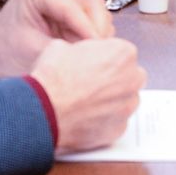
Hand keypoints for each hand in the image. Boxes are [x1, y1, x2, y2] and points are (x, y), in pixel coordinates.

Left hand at [0, 0, 114, 76]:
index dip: (88, 29)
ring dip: (99, 34)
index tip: (97, 49)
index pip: (71, 6)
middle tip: (99, 57)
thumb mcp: (30, 53)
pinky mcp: (73, 10)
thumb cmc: (4, 48)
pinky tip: (87, 52)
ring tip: (91, 56)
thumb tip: (88, 59)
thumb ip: (59, 54)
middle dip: (97, 31)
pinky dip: (95, 36)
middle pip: (91, 4)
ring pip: (97, 11)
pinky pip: (94, 20)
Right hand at [30, 36, 145, 152]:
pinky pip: (117, 120)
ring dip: (113, 98)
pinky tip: (87, 115)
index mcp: (123, 54)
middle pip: (130, 75)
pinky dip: (106, 119)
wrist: (44, 110)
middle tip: (93, 80)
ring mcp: (127, 106)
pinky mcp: (119, 129)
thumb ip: (81, 49)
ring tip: (88, 99)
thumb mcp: (62, 46)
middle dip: (116, 77)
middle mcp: (131, 80)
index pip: (122, 51)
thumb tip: (77, 53)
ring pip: (126, 99)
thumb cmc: (54, 78)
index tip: (94, 62)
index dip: (105, 56)